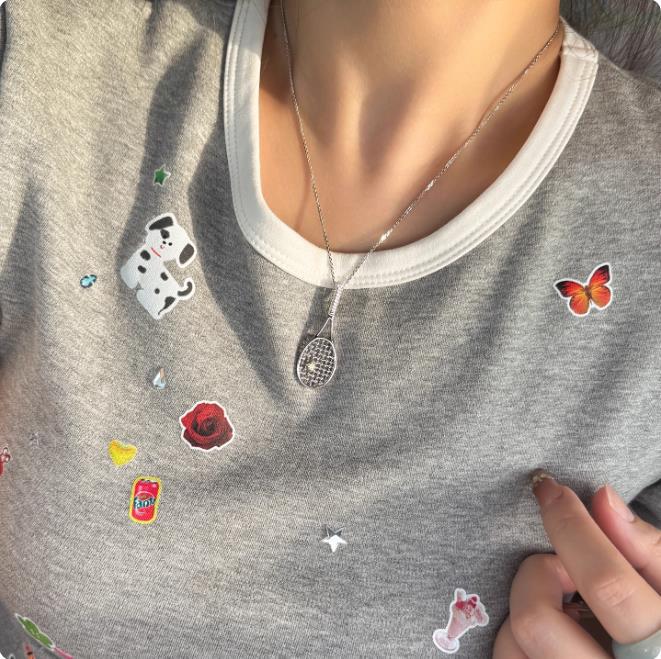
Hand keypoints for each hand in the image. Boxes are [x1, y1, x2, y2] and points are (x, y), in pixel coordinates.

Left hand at [492, 471, 660, 657]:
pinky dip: (516, 640)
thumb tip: (603, 498)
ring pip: (510, 645)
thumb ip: (648, 551)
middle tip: (563, 570)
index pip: (606, 584)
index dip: (570, 527)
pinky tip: (550, 636)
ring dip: (524, 612)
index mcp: (656, 653)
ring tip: (562, 610)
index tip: (549, 490)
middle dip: (537, 575)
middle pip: (536, 621)